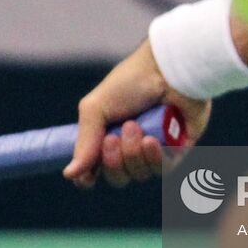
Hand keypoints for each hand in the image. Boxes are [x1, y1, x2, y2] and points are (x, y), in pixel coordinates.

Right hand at [64, 40, 210, 188]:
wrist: (168, 69)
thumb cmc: (131, 82)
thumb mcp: (96, 107)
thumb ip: (84, 142)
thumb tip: (69, 174)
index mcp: (108, 134)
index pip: (96, 170)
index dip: (89, 178)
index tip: (88, 177)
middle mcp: (131, 145)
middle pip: (118, 177)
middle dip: (113, 161)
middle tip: (113, 137)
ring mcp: (156, 148)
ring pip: (140, 174)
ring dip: (133, 155)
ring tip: (136, 127)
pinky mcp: (178, 149)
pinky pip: (164, 170)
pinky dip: (155, 158)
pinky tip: (153, 140)